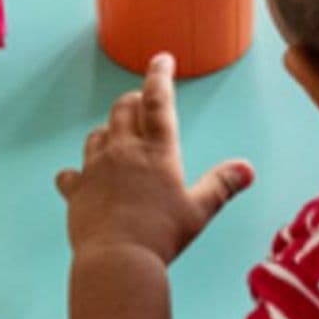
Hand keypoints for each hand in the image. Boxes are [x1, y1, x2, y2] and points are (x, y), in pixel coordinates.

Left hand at [58, 54, 252, 264]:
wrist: (117, 259)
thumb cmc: (162, 234)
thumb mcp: (199, 210)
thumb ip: (221, 185)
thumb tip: (247, 168)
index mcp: (156, 151)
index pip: (157, 100)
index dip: (159, 75)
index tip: (161, 59)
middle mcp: (123, 150)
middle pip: (123, 109)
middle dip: (133, 101)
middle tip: (141, 103)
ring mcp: (95, 167)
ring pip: (97, 134)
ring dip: (108, 131)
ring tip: (117, 140)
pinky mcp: (76, 189)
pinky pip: (71, 174)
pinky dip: (77, 174)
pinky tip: (79, 180)